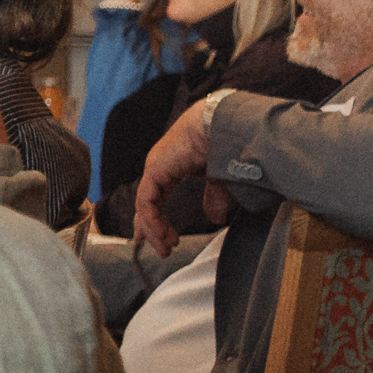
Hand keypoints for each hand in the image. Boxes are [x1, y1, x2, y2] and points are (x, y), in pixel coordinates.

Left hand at [132, 94, 229, 254]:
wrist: (224, 125)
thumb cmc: (226, 145)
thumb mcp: (221, 179)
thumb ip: (214, 197)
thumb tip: (215, 219)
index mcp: (173, 165)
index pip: (156, 195)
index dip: (155, 217)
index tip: (161, 237)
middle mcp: (160, 167)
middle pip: (147, 203)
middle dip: (150, 227)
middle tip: (159, 247)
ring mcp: (155, 167)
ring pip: (145, 205)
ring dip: (154, 229)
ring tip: (166, 246)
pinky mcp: (155, 171)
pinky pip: (147, 201)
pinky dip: (153, 220)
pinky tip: (163, 234)